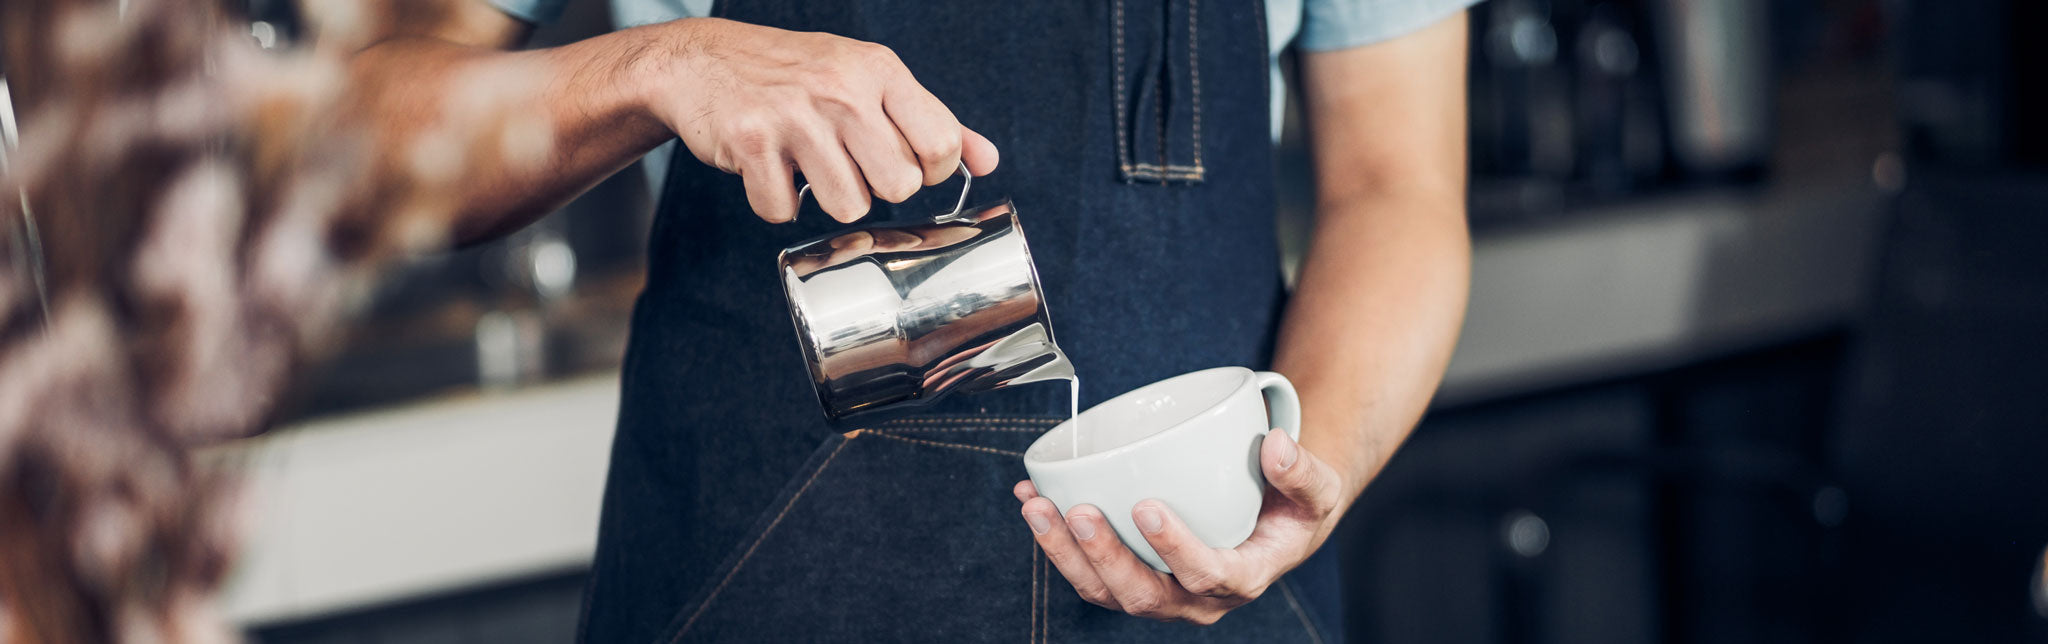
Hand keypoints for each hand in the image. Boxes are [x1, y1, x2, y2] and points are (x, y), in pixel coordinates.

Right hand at [631, 18, 998, 222]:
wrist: (702, 61)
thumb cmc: (797, 74)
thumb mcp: (869, 78)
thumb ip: (933, 120)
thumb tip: (987, 161)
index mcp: (881, 70)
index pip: (941, 145)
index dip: (928, 170)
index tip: (903, 162)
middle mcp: (843, 89)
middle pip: (900, 186)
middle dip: (877, 189)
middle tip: (850, 164)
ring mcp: (796, 116)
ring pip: (848, 206)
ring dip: (828, 200)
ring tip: (810, 167)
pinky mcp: (752, 143)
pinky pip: (784, 211)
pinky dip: (776, 202)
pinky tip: (771, 170)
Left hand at [1014, 429, 1346, 623]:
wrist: (1274, 524)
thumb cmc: (1293, 507)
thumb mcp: (1318, 490)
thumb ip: (1302, 470)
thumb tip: (1276, 445)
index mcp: (1243, 577)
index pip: (1208, 575)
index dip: (1175, 549)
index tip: (1146, 508)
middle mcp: (1197, 598)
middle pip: (1142, 595)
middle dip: (1104, 556)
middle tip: (1078, 511)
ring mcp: (1161, 593)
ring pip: (1105, 591)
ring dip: (1065, 552)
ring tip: (1037, 506)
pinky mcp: (1134, 577)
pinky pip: (1089, 571)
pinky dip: (1056, 539)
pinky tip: (1033, 498)